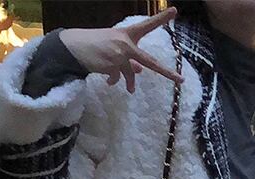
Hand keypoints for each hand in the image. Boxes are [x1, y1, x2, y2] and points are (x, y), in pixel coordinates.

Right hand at [59, 7, 182, 93]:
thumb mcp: (114, 47)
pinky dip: (114, 80)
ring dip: (130, 83)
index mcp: (127, 34)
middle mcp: (126, 44)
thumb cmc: (96, 45)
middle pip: (150, 62)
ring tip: (131, 91)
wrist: (74, 47)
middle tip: (180, 80)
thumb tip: (140, 71)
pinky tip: (109, 81)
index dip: (161, 19)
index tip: (175, 11)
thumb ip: (130, 58)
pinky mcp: (112, 66)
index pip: (147, 26)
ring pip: (132, 74)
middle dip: (167, 73)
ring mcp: (120, 56)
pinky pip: (118, 78)